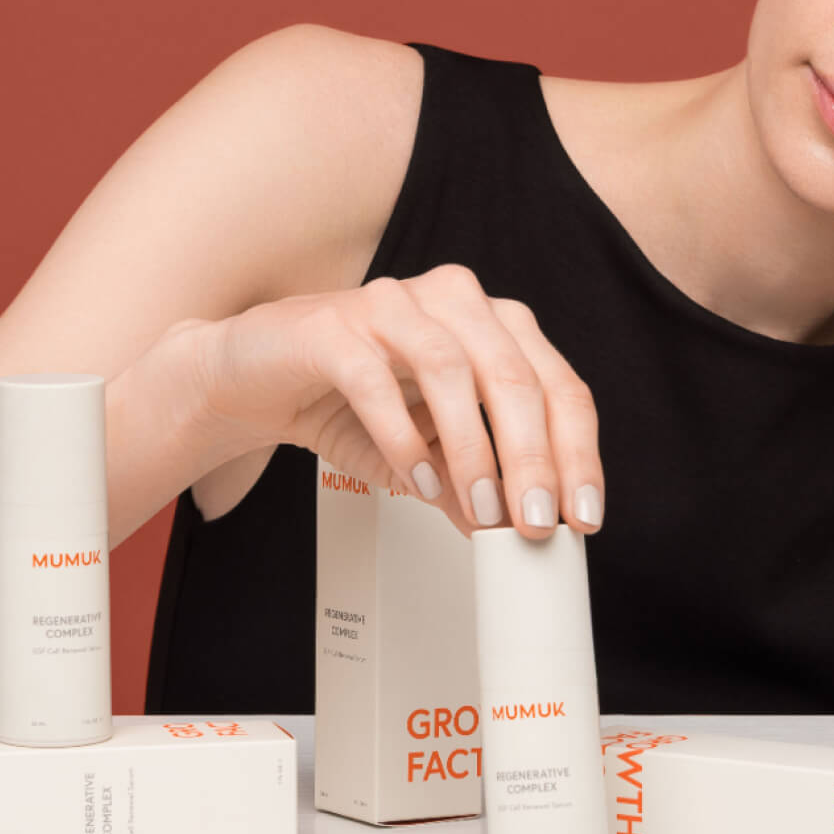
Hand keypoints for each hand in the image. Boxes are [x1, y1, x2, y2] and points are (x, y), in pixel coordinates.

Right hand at [127, 264, 602, 539]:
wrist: (251, 381)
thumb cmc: (343, 402)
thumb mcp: (424, 455)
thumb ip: (471, 485)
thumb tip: (519, 533)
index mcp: (490, 324)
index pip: (557, 384)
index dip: (577, 452)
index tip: (582, 515)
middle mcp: (451, 300)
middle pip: (514, 376)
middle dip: (532, 459)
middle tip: (533, 523)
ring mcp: (390, 304)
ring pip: (452, 370)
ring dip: (472, 450)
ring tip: (480, 510)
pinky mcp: (331, 325)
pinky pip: (375, 378)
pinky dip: (403, 436)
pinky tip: (416, 481)